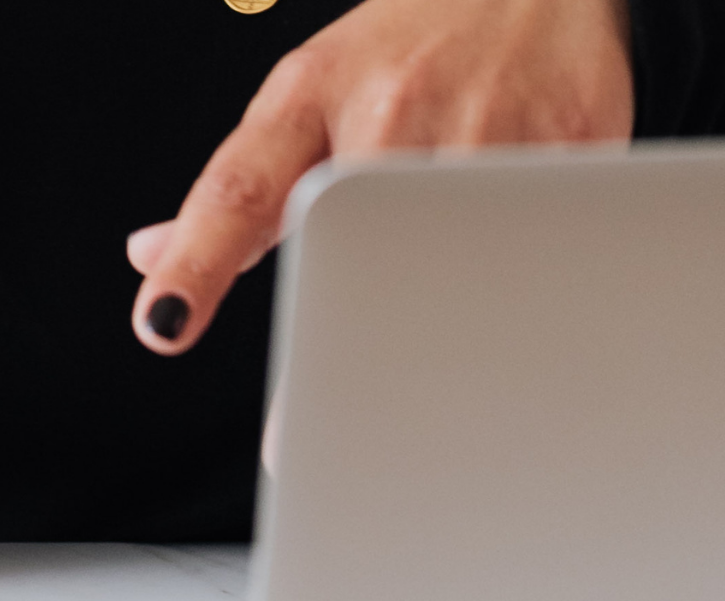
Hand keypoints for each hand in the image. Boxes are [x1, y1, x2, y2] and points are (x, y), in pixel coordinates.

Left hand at [128, 0, 632, 354]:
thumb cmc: (409, 52)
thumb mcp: (307, 98)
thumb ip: (239, 189)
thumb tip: (149, 257)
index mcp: (316, 97)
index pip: (241, 190)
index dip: (196, 262)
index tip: (164, 326)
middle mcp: (395, 108)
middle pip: (358, 249)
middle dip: (346, 342)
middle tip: (330, 424)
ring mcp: (489, 128)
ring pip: (458, 269)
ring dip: (445, 340)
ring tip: (451, 367)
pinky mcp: (575, 151)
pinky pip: (544, 256)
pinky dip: (530, 305)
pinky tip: (530, 308)